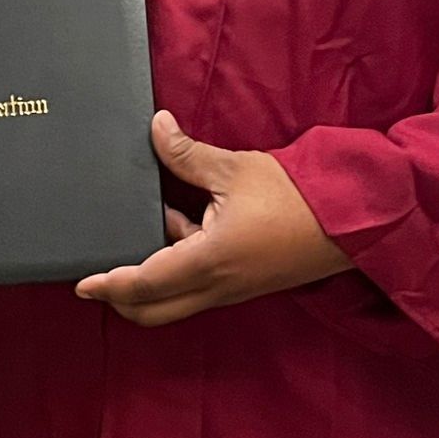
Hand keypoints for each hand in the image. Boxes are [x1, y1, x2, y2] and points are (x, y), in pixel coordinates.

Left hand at [75, 111, 350, 327]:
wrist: (356, 220)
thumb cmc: (301, 196)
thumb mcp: (237, 168)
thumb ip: (187, 153)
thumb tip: (156, 128)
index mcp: (209, 260)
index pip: (143, 284)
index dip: (108, 285)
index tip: (82, 283)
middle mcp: (217, 286)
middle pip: (153, 309)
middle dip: (121, 295)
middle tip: (100, 269)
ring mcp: (232, 290)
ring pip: (175, 297)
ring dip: (154, 272)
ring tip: (156, 217)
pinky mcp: (245, 284)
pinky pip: (198, 285)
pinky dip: (179, 264)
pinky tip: (187, 219)